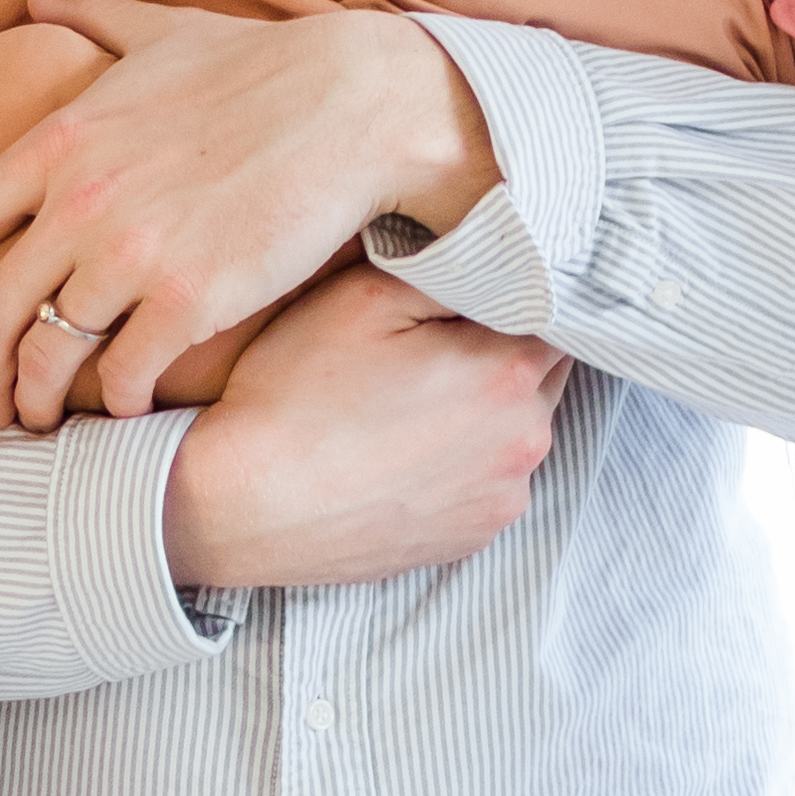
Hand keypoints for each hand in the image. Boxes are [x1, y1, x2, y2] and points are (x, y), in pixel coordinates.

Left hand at [0, 0, 502, 428]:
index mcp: (59, 144)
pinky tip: (129, 405)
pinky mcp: (191, 300)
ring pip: (49, 360)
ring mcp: (132, 257)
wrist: (353, 104)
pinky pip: (126, 376)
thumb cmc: (261, 66)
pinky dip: (119, 402)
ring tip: (46, 419)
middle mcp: (80, 205)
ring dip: (38, 403)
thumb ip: (92, 20)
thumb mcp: (161, 31)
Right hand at [160, 267, 564, 593]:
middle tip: (435, 341)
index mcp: (508, 370)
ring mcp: (502, 498)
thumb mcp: (361, 298)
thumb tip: (494, 257)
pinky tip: (405, 449)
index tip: (475, 286)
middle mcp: (525, 441)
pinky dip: (464, 461)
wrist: (239, 506)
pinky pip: (490, 481)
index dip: (517, 290)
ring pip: (519, 429)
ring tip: (411, 401)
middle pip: (546, 370)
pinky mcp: (472, 538)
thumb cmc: (292, 398)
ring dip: (486, 408)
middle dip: (505, 347)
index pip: (554, 310)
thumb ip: (447, 267)